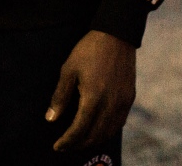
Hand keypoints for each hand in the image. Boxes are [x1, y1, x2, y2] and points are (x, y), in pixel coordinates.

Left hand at [46, 30, 135, 152]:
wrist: (116, 35)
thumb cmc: (89, 50)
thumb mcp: (69, 69)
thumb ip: (60, 96)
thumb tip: (51, 119)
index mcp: (93, 97)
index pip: (79, 129)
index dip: (67, 141)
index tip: (58, 146)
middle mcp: (110, 104)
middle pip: (94, 136)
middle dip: (79, 145)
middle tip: (67, 146)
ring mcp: (123, 102)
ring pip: (108, 132)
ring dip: (93, 141)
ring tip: (80, 141)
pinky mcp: (130, 98)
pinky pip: (119, 123)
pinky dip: (107, 132)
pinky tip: (98, 130)